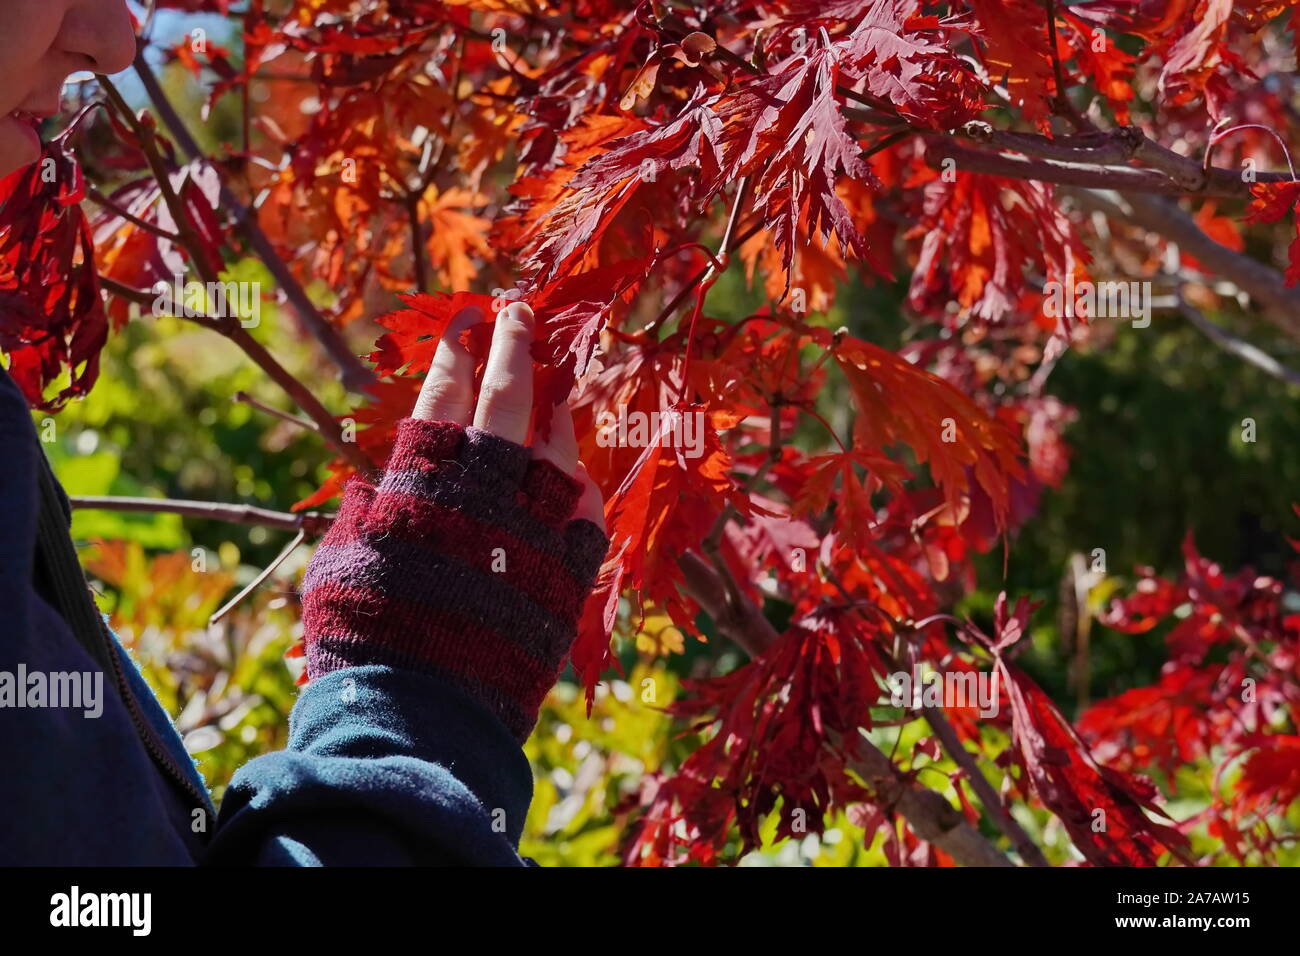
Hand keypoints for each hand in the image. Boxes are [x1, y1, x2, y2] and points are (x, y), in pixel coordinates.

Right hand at [301, 299, 609, 741]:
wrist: (427, 716)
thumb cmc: (367, 640)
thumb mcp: (341, 566)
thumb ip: (363, 516)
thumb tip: (371, 486)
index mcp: (423, 480)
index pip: (444, 394)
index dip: (456, 353)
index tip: (466, 323)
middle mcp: (487, 487)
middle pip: (509, 397)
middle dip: (514, 345)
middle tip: (518, 312)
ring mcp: (538, 523)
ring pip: (558, 444)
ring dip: (556, 410)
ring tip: (556, 389)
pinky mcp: (572, 564)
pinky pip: (585, 508)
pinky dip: (578, 483)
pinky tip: (574, 470)